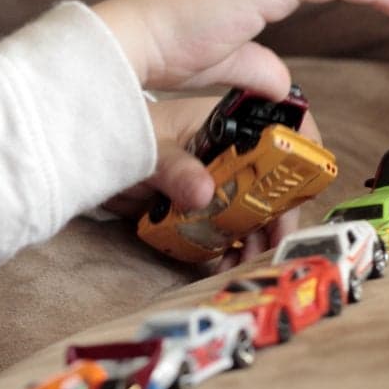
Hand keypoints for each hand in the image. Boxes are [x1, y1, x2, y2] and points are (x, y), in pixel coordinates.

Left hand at [100, 97, 328, 273]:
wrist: (87, 156)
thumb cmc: (121, 135)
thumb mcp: (148, 149)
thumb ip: (174, 168)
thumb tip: (203, 193)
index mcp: (223, 124)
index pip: (278, 132)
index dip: (298, 158)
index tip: (301, 192)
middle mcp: (226, 152)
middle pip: (270, 182)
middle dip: (276, 215)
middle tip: (270, 245)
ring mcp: (213, 180)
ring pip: (250, 210)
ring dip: (253, 237)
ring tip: (244, 262)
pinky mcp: (198, 206)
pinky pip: (223, 228)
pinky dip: (227, 248)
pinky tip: (223, 265)